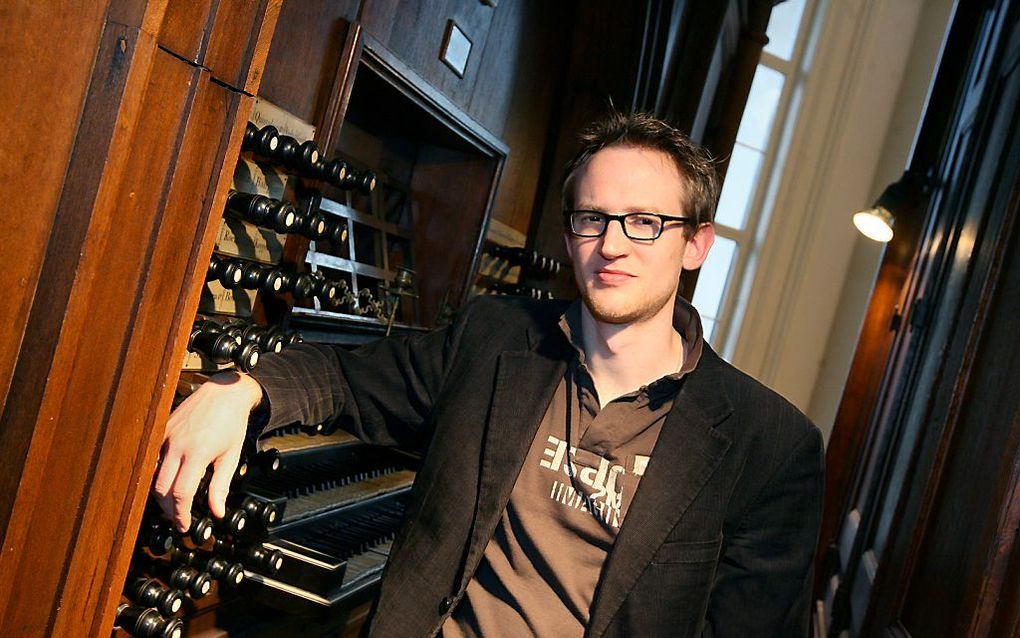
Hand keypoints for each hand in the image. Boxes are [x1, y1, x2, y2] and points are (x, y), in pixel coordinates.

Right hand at [153, 371, 263, 531]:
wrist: (225, 392)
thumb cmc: (232, 423)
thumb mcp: (231, 456)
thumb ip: (221, 486)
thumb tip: (217, 512)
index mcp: (197, 453)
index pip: (181, 493)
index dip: (180, 513)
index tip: (183, 525)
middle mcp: (177, 444)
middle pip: (162, 488)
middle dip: (168, 508)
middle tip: (177, 518)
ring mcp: (166, 435)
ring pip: (153, 474)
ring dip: (160, 493)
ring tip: (172, 503)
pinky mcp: (161, 429)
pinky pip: (152, 457)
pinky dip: (155, 473)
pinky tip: (165, 481)